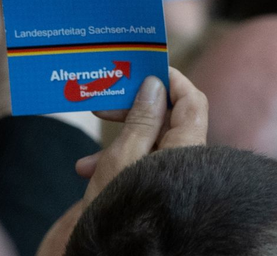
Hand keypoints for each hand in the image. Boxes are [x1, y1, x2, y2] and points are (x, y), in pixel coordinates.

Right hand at [36, 68, 207, 255]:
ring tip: (87, 151)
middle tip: (101, 105)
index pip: (192, 101)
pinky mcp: (147, 190)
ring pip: (146, 142)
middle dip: (133, 108)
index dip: (171, 80)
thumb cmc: (119, 209)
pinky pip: (135, 164)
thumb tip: (156, 84)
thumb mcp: (125, 159)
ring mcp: (166, 176)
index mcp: (188, 148)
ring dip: (115, 138)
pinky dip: (111, 161)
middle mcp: (182, 161)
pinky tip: (84, 171)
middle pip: (167, 119)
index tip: (142, 67)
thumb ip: (142, 119)